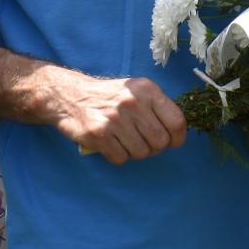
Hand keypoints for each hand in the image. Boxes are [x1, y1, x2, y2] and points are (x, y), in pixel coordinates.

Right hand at [49, 72, 186, 164]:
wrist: (70, 95)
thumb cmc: (109, 97)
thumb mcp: (136, 91)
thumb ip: (157, 107)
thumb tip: (177, 133)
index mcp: (147, 90)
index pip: (177, 121)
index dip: (178, 138)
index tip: (172, 142)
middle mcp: (133, 102)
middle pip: (160, 142)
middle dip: (154, 147)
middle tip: (142, 141)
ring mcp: (115, 119)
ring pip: (142, 153)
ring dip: (134, 152)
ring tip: (123, 139)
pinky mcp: (98, 134)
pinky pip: (121, 158)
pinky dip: (117, 155)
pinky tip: (110, 143)